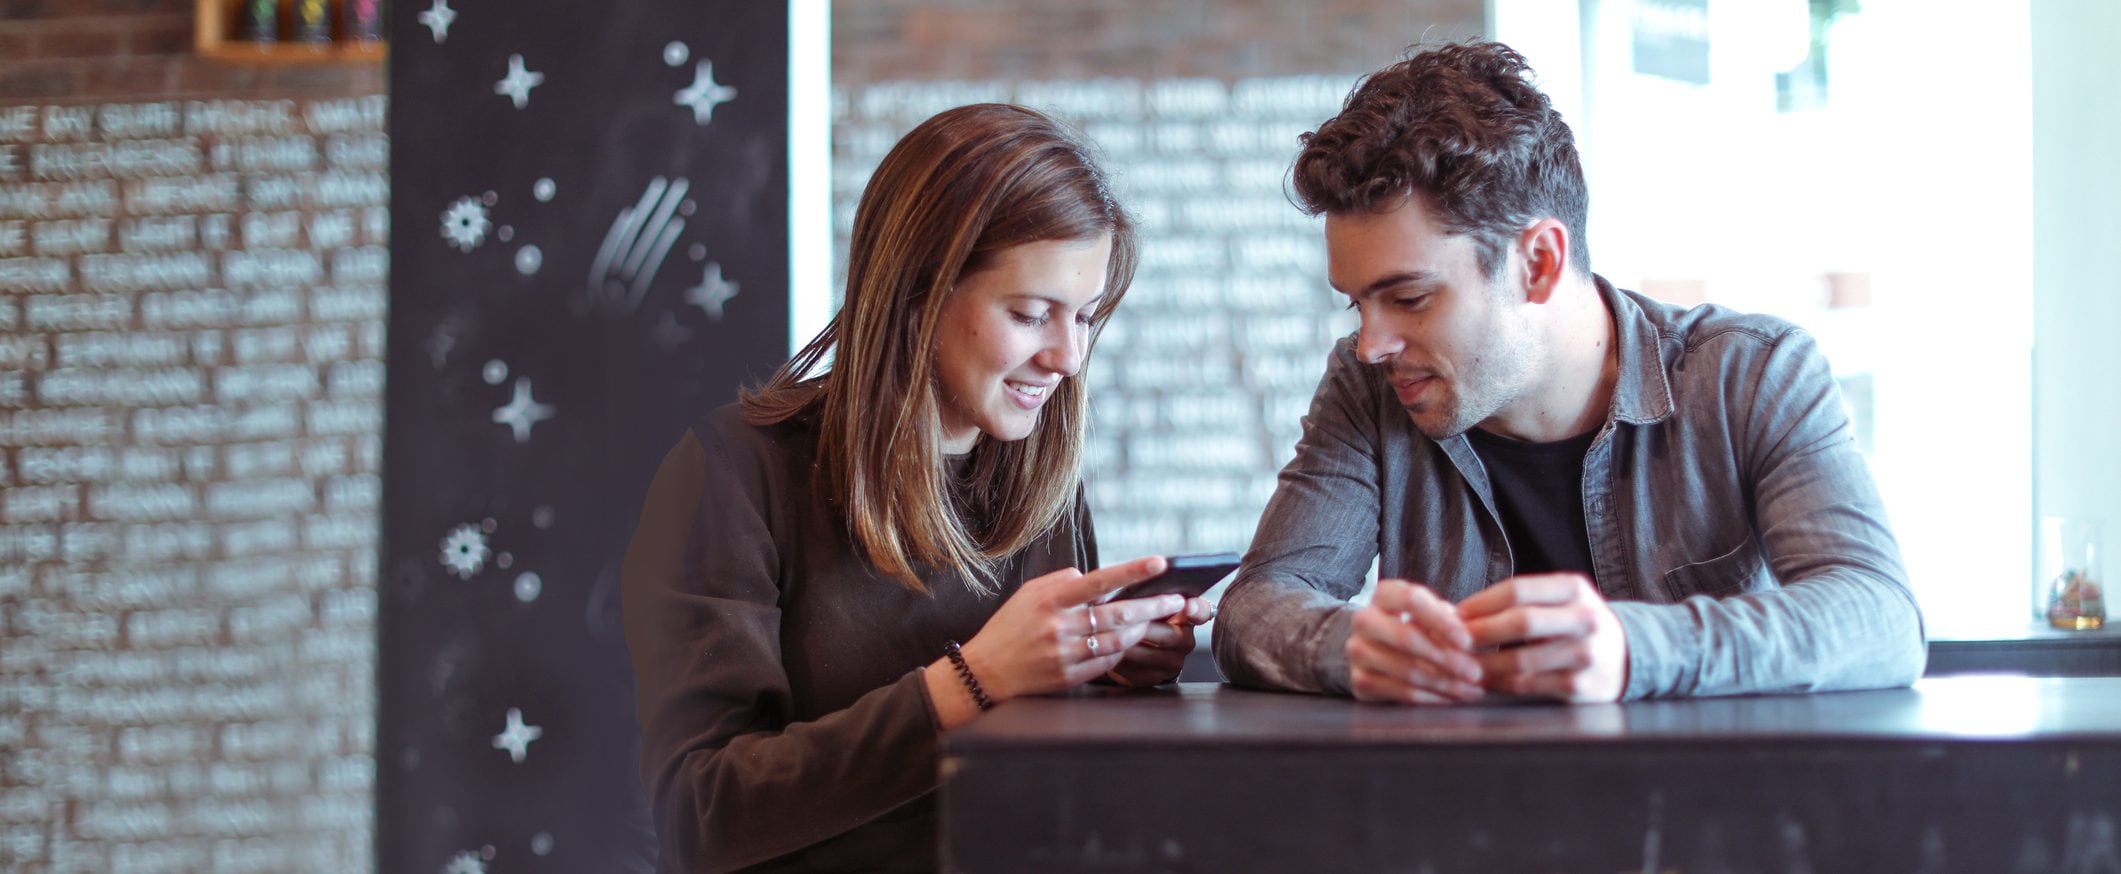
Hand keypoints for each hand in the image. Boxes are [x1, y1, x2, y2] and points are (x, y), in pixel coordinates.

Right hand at [955, 556, 1185, 703]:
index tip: (1159, 563)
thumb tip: (1093, 578)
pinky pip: (1108, 663)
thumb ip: (1062, 581)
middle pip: (1119, 615)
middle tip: (1175, 600)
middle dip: (1153, 606)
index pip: (1099, 581)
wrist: (985, 672)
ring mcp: (1065, 655)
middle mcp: (1059, 627)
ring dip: (1141, 629)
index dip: (1132, 572)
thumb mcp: (1028, 594)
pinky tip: (1129, 641)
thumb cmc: (1010, 627)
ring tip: (1154, 619)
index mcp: (1050, 600)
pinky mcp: (1069, 677)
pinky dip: (1123, 650)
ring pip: (1119, 640)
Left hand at [1105, 593, 1216, 686]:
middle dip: (1144, 625)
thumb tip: (1136, 576)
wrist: (1132, 649)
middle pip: (1169, 635)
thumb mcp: (1147, 601)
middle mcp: (1184, 641)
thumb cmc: (1139, 617)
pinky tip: (1106, 649)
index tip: (1187, 604)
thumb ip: (1150, 594)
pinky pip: (1135, 670)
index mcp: (1188, 617)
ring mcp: (1171, 662)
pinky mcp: (1153, 678)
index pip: (1201, 611)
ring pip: (1149, 653)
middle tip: (1124, 616)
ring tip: (1108, 632)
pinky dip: (1119, 659)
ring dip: (1127, 643)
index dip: (1196, 608)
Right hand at [1345, 578, 1483, 704]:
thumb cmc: (1415, 627)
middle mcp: (1364, 620)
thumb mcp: (1431, 616)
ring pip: (1405, 670)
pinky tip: (1450, 698)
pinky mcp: (1359, 680)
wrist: (1377, 648)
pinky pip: (1400, 692)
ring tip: (1470, 690)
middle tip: (1475, 674)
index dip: (1442, 622)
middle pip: (1406, 638)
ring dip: (1444, 683)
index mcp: (1384, 595)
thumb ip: (1449, 622)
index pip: (1411, 600)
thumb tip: (1467, 643)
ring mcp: (1357, 651)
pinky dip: (1430, 698)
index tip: (1468, 642)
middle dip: (1446, 659)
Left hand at [1458, 573, 1628, 702]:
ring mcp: (1585, 655)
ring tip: (1459, 663)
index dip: (1481, 602)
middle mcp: (1584, 620)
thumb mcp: (1558, 600)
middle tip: (1451, 640)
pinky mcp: (1580, 687)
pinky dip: (1499, 684)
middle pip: (1521, 622)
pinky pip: (1528, 685)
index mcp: (1574, 589)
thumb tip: (1454, 611)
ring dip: (1483, 663)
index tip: (1453, 614)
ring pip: (1521, 660)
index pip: (1518, 590)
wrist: (1622, 657)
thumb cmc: (1573, 624)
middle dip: (1480, 632)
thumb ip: (1518, 602)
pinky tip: (1482, 681)